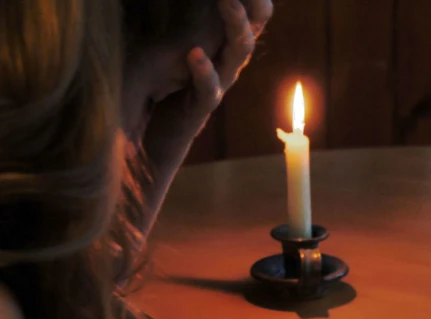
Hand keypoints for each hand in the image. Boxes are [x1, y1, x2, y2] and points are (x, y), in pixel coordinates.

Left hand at [137, 0, 271, 233]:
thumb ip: (164, 31)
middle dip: (255, 6)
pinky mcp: (198, 113)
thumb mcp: (149, 53)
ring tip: (227, 0)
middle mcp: (219, 64)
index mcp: (211, 46)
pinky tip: (195, 55)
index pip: (238, 15)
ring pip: (237, 53)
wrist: (136, 153)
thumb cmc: (138, 96)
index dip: (246, 1)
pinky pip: (210, 91)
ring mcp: (212, 88)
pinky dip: (204, 72)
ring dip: (235, 26)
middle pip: (250, 28)